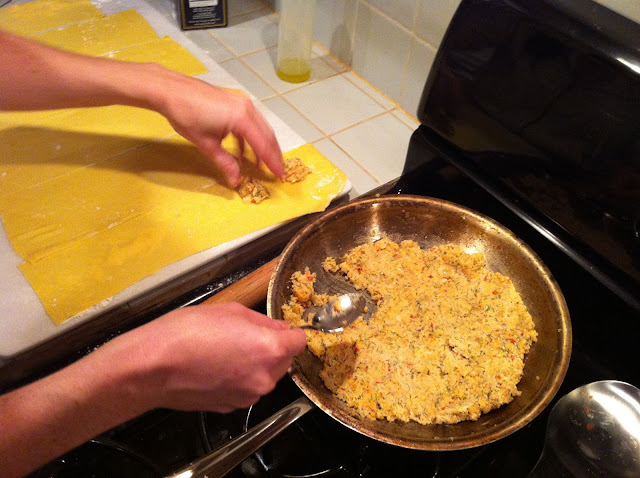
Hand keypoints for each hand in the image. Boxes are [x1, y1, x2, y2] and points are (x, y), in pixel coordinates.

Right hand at [124, 302, 306, 412]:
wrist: (154, 366)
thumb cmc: (188, 331)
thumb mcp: (231, 311)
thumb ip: (263, 321)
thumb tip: (280, 327)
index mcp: (270, 349)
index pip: (300, 341)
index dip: (289, 332)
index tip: (278, 329)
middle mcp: (265, 377)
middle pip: (284, 361)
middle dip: (272, 349)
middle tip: (244, 336)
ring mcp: (249, 396)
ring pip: (265, 376)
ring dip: (255, 365)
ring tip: (226, 351)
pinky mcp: (231, 407)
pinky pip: (246, 389)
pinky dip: (239, 379)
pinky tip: (216, 367)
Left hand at [152, 69, 283, 186]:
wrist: (169, 90)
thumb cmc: (186, 115)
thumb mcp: (206, 144)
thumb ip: (225, 163)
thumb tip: (236, 180)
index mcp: (242, 118)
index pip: (264, 144)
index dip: (273, 162)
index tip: (280, 175)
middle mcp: (247, 108)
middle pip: (267, 135)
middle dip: (272, 154)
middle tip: (277, 171)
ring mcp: (241, 102)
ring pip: (260, 127)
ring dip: (262, 146)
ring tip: (261, 164)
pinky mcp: (234, 101)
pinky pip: (249, 121)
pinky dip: (250, 136)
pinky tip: (243, 150)